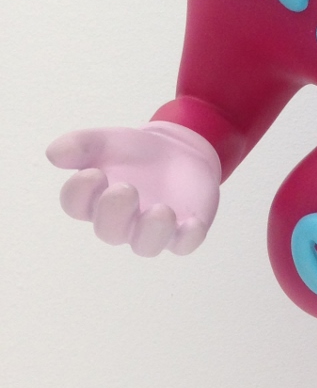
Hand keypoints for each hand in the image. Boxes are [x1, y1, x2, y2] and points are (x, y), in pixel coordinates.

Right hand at [46, 123, 221, 255]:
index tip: (93, 172)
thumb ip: (81, 145)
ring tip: (161, 209)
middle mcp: (122, 221)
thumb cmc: (134, 151)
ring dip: (151, 231)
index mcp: (95, 200)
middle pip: (109, 231)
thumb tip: (54, 154)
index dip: (80, 193)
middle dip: (114, 213)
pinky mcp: (183, 231)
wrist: (178, 149)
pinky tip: (192, 223)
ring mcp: (152, 229)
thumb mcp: (107, 141)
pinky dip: (188, 238)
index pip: (77, 206)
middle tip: (126, 188)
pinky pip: (183, 244)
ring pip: (145, 246)